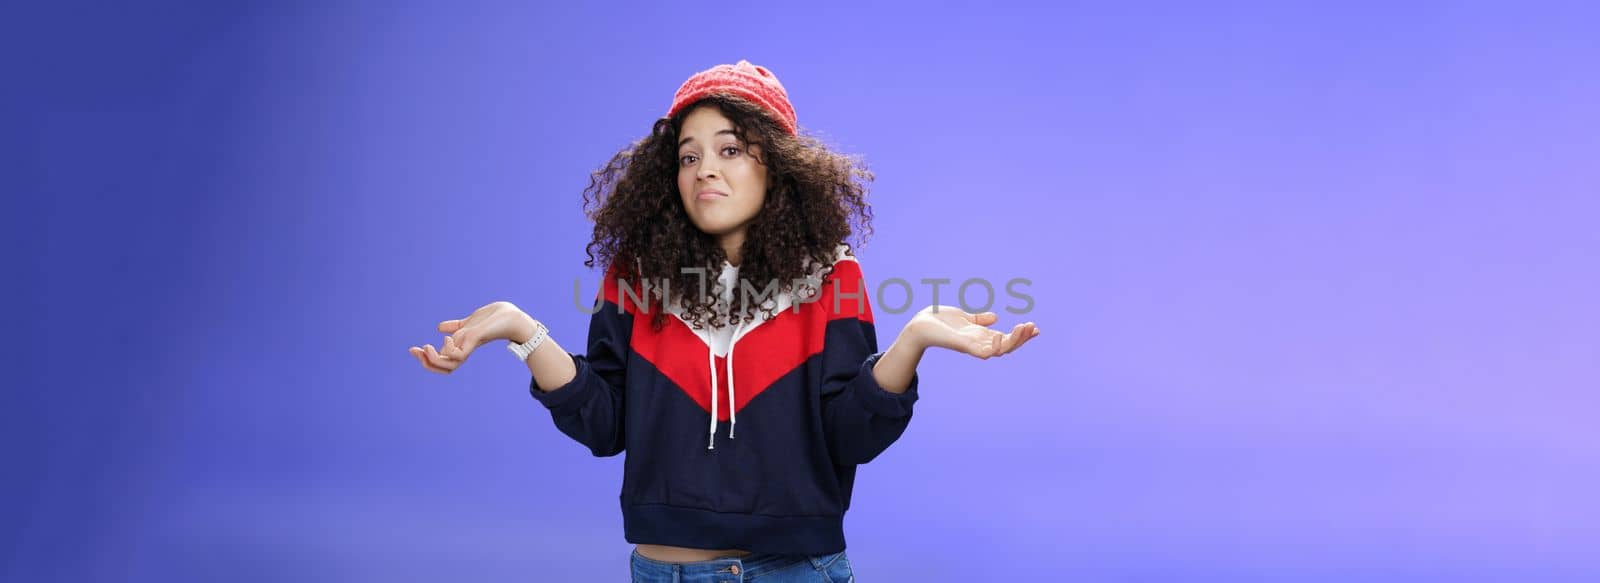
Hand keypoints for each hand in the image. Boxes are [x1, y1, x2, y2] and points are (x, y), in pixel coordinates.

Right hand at [409, 301, 535, 373]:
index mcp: (462, 347)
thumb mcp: (469, 322)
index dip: (427, 358)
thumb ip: (456, 327)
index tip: (413, 349)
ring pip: (448, 366)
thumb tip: (438, 328)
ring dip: (433, 359)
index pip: (442, 360)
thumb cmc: (495, 319)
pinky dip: (448, 349)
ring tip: (427, 347)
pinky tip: (448, 338)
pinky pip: (458, 356)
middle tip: (415, 350)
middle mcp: (465, 350)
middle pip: (443, 368)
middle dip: (426, 361)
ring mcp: (470, 346)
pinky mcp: (475, 340)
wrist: (513, 316)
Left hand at [905, 305, 1039, 359]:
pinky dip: (994, 346)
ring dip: (1014, 341)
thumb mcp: (964, 317)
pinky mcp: (963, 346)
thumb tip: (995, 317)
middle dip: (1022, 338)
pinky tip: (1001, 335)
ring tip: (1023, 328)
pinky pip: (983, 352)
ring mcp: (972, 346)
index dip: (1021, 335)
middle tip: (1033, 327)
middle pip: (1007, 346)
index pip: (1006, 339)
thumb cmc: (939, 321)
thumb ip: (979, 320)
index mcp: (981, 336)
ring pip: (1000, 350)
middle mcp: (979, 343)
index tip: (1035, 327)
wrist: (919, 325)